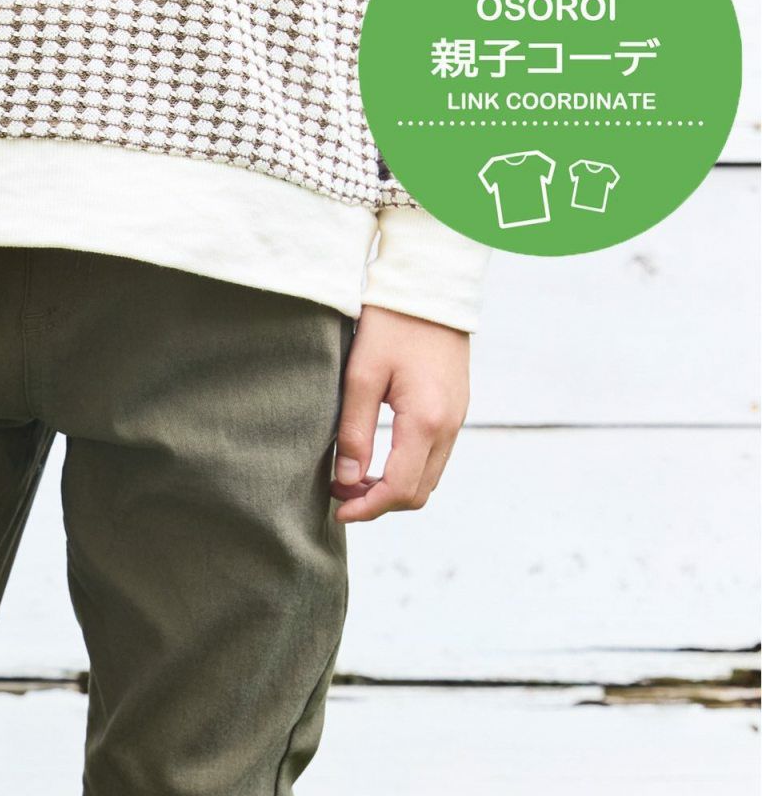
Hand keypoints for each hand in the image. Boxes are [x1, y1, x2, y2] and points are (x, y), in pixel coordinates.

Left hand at [330, 305, 469, 523]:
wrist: (431, 286)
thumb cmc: (392, 324)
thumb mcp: (360, 376)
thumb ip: (354, 433)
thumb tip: (348, 481)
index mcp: (425, 420)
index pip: (400, 488)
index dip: (367, 508)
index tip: (338, 509)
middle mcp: (449, 426)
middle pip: (418, 493)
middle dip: (379, 504)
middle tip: (341, 494)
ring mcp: (457, 419)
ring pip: (428, 478)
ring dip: (393, 488)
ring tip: (354, 479)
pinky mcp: (455, 410)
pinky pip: (434, 457)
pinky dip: (407, 470)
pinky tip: (378, 460)